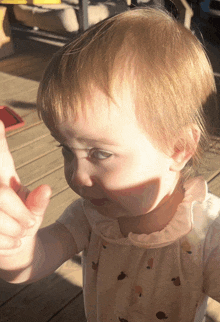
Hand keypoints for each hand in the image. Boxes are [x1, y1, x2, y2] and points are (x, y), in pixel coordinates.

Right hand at [0, 120, 50, 270]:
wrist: (16, 252)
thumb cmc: (24, 225)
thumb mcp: (35, 212)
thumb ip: (38, 202)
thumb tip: (45, 189)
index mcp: (3, 179)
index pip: (0, 155)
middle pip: (2, 194)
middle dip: (20, 213)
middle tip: (27, 225)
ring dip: (14, 229)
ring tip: (18, 234)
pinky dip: (7, 243)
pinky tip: (9, 243)